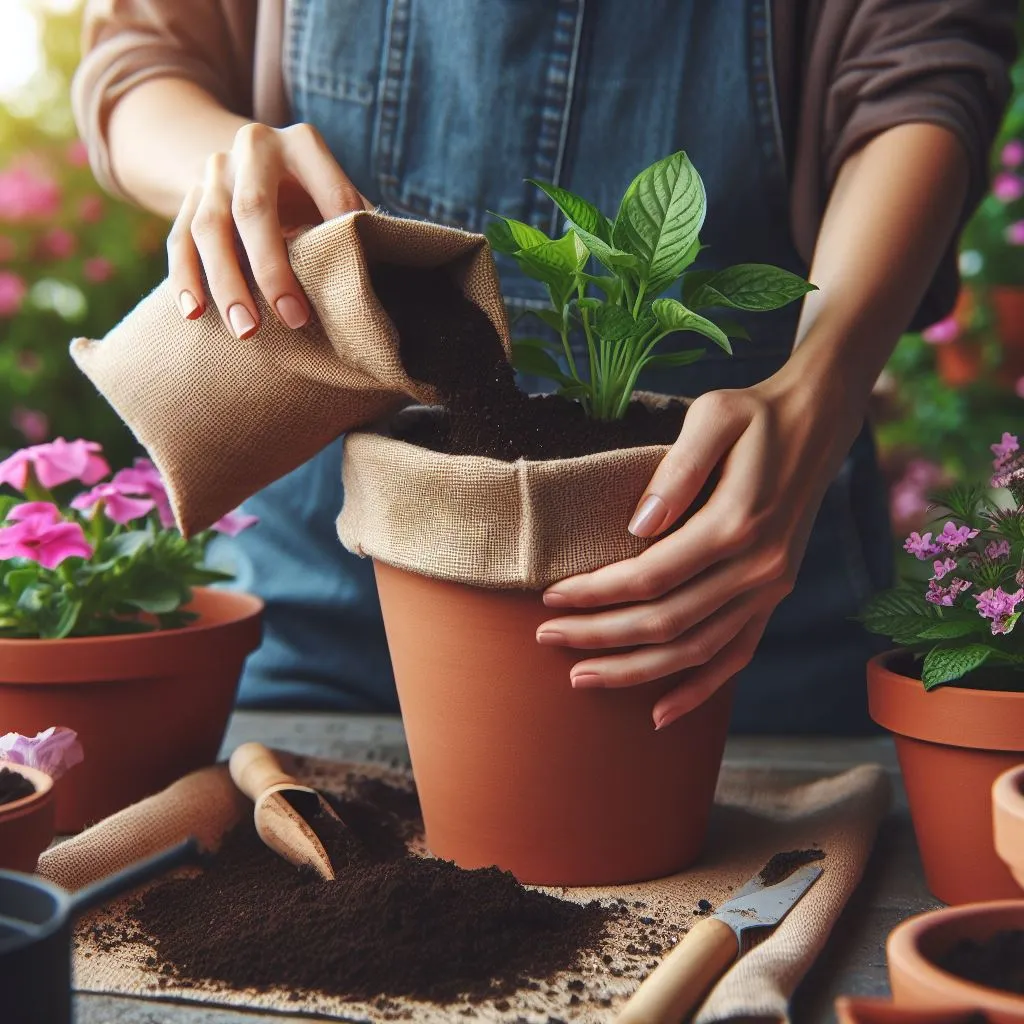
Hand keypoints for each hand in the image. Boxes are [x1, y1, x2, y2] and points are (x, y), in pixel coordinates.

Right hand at [167, 122, 369, 338]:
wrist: (250, 160)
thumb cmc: (314, 196)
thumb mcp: (338, 199)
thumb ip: (358, 227)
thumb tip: (383, 278)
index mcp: (303, 145)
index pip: (326, 193)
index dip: (336, 238)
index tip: (344, 286)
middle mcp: (252, 147)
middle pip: (253, 209)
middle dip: (272, 270)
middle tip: (292, 320)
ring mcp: (213, 172)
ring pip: (209, 228)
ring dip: (226, 284)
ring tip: (246, 332)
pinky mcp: (187, 196)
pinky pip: (179, 239)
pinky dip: (185, 279)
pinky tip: (194, 314)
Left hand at [535, 371, 855, 729]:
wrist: (817, 422)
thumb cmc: (755, 414)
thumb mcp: (714, 415)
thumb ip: (678, 468)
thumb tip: (638, 526)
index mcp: (738, 522)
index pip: (650, 576)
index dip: (596, 593)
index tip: (551, 596)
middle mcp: (759, 566)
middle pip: (666, 622)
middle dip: (600, 637)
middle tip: (547, 638)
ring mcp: (769, 588)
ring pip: (696, 651)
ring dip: (636, 671)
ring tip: (582, 678)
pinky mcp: (773, 596)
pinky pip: (736, 656)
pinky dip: (699, 689)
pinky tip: (660, 713)